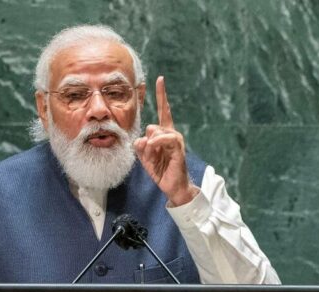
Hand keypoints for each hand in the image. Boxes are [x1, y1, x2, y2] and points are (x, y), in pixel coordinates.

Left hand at [134, 76, 198, 205]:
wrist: (172, 185)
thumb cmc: (160, 170)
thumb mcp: (144, 156)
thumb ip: (140, 145)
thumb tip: (144, 138)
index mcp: (164, 133)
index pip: (163, 110)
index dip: (161, 95)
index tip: (160, 79)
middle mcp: (171, 132)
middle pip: (151, 127)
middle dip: (146, 144)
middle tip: (151, 158)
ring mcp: (175, 138)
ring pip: (154, 133)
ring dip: (149, 149)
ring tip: (155, 160)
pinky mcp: (178, 145)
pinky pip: (163, 138)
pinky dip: (156, 145)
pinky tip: (156, 152)